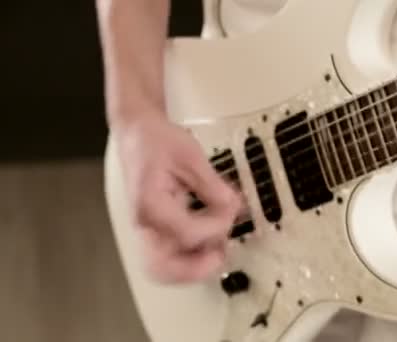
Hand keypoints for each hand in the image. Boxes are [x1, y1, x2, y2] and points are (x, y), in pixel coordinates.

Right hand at [115, 113, 240, 283]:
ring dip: (193, 267)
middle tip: (220, 255)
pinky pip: (169, 254)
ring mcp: (147, 229)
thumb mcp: (190, 156)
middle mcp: (144, 222)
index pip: (186, 233)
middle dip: (194, 269)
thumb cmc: (157, 141)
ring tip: (218, 250)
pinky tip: (210, 241)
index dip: (215, 227)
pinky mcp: (155, 229)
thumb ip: (213, 185)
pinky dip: (190, 256)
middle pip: (161, 268)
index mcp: (150, 203)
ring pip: (163, 268)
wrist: (137, 134)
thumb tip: (233, 207)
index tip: (231, 210)